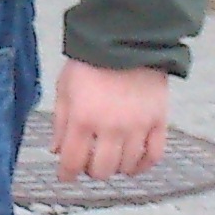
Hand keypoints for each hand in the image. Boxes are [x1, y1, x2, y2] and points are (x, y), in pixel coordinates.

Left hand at [49, 58, 173, 181]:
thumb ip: (60, 122)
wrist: (126, 39)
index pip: (72, 162)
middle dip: (91, 171)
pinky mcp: (158, 121)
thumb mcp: (65, 88)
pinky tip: (134, 164)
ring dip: (116, 168)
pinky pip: (154, 155)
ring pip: (126, 166)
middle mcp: (111, 127)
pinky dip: (144, 165)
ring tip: (111, 159)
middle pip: (101, 170)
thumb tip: (57, 150)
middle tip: (89, 163)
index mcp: (83, 119)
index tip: (66, 175)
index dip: (67, 174)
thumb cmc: (91, 62)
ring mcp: (137, 126)